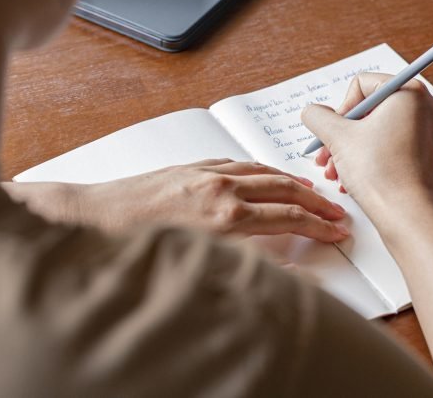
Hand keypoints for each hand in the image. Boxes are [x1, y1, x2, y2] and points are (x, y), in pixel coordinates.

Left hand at [75, 159, 349, 241]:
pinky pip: (236, 163)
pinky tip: (264, 173)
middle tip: (338, 210)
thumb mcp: (196, 263)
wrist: (95, 216)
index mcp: (227, 217)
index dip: (319, 226)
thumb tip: (282, 269)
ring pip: (261, 171)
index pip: (288, 217)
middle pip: (283, 190)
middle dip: (315, 201)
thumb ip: (245, 263)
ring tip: (311, 189)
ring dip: (291, 180)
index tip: (338, 231)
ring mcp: (205, 174)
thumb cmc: (136, 243)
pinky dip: (258, 168)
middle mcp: (220, 189)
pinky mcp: (190, 166)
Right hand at [301, 73, 432, 231]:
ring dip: (349, 147)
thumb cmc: (382, 174)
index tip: (335, 130)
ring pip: (376, 128)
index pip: (363, 84)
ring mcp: (428, 132)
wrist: (407, 216)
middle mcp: (424, 108)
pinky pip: (389, 144)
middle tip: (328, 149)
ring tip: (336, 168)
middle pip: (369, 107)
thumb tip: (313, 112)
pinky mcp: (424, 154)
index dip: (342, 107)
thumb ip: (318, 116)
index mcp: (409, 93)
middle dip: (342, 132)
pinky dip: (367, 156)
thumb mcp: (337, 137)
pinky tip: (350, 177)